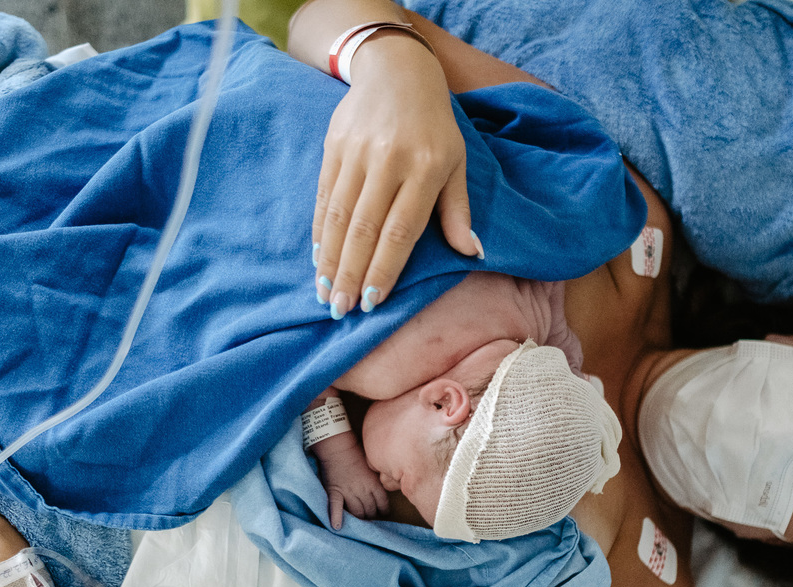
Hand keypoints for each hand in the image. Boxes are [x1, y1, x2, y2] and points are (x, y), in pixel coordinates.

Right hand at [311, 434, 389, 528]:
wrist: (338, 447)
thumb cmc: (356, 453)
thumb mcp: (373, 466)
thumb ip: (377, 479)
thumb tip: (382, 487)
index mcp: (374, 483)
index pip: (382, 503)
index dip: (383, 510)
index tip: (382, 513)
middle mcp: (363, 490)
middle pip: (370, 510)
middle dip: (371, 516)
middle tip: (370, 519)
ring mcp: (348, 492)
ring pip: (356, 511)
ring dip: (359, 519)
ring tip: (359, 523)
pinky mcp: (335, 491)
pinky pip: (336, 507)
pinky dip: (336, 517)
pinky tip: (337, 527)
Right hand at [313, 34, 479, 318]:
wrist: (397, 71)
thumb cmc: (434, 126)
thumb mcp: (456, 163)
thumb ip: (458, 210)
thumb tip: (473, 253)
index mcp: (425, 168)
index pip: (401, 229)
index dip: (385, 268)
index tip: (373, 301)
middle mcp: (388, 161)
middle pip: (365, 228)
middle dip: (351, 273)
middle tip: (340, 309)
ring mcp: (357, 153)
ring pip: (340, 216)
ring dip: (330, 260)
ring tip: (326, 293)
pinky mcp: (334, 147)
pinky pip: (325, 198)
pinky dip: (321, 232)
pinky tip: (319, 259)